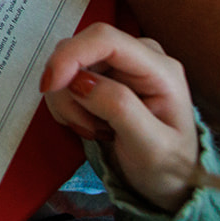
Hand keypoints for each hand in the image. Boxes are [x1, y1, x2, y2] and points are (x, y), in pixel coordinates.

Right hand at [40, 22, 198, 213]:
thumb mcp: (152, 146)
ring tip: (94, 130)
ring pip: (69, 64)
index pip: (105, 39)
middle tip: (85, 127)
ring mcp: (120, 65)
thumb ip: (120, 109)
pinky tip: (90, 124)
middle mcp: (139, 56)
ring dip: (69, 101)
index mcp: (160, 68)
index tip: (50, 86)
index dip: (71, 55)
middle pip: (81, 50)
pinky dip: (68, 103)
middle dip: (69, 88)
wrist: (169, 180)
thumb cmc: (169, 166)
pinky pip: (67, 77)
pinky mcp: (103, 75)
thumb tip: (78, 81)